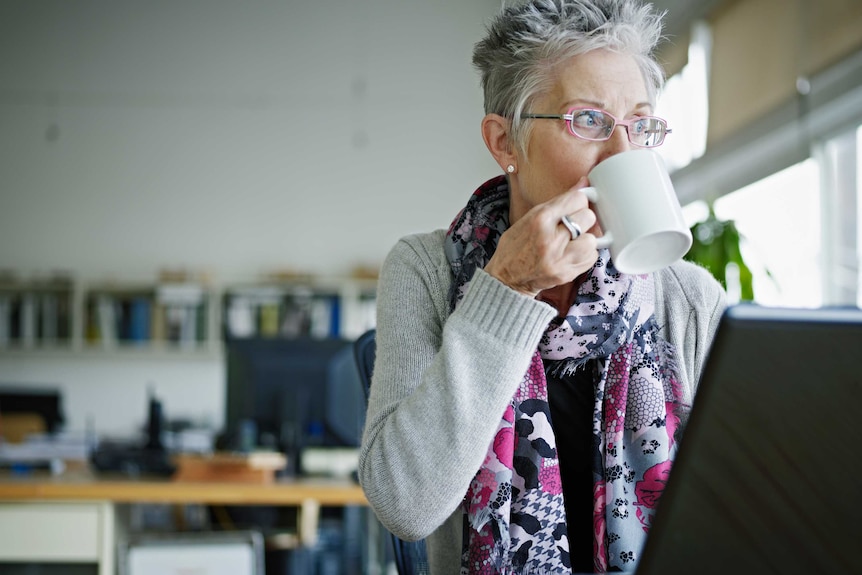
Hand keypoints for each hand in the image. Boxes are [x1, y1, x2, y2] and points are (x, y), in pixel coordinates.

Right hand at [484, 178, 598, 297]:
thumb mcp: (530, 217)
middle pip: (588, 217)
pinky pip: (591, 258)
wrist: (506, 278)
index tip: (576, 205)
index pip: (578, 199)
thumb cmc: (515, 246)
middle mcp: (551, 239)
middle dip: (583, 219)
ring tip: (572, 241)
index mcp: (540, 219)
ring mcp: (560, 259)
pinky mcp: (567, 273)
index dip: (578, 201)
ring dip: (585, 239)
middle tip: (573, 224)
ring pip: (593, 239)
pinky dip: (585, 254)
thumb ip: (559, 202)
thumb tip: (584, 183)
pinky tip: (572, 253)